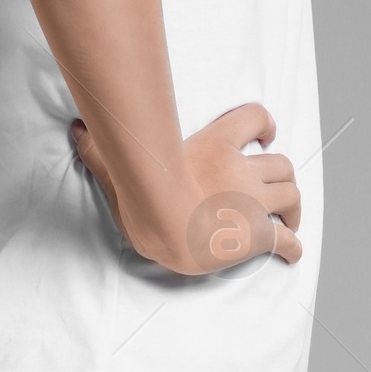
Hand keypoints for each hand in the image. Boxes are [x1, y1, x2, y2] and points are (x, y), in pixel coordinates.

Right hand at [72, 100, 301, 274]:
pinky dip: (294, 244)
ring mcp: (253, 202)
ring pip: (291, 195)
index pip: (255, 118)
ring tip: (291, 220)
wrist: (167, 223)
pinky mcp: (257, 234)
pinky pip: (286, 238)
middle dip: (283, 174)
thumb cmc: (144, 195)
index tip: (269, 135)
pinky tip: (293, 253)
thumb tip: (76, 129)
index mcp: (217, 146)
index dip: (266, 125)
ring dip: (294, 207)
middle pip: (281, 163)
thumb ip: (104, 150)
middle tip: (279, 188)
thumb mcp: (124, 166)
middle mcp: (242, 170)